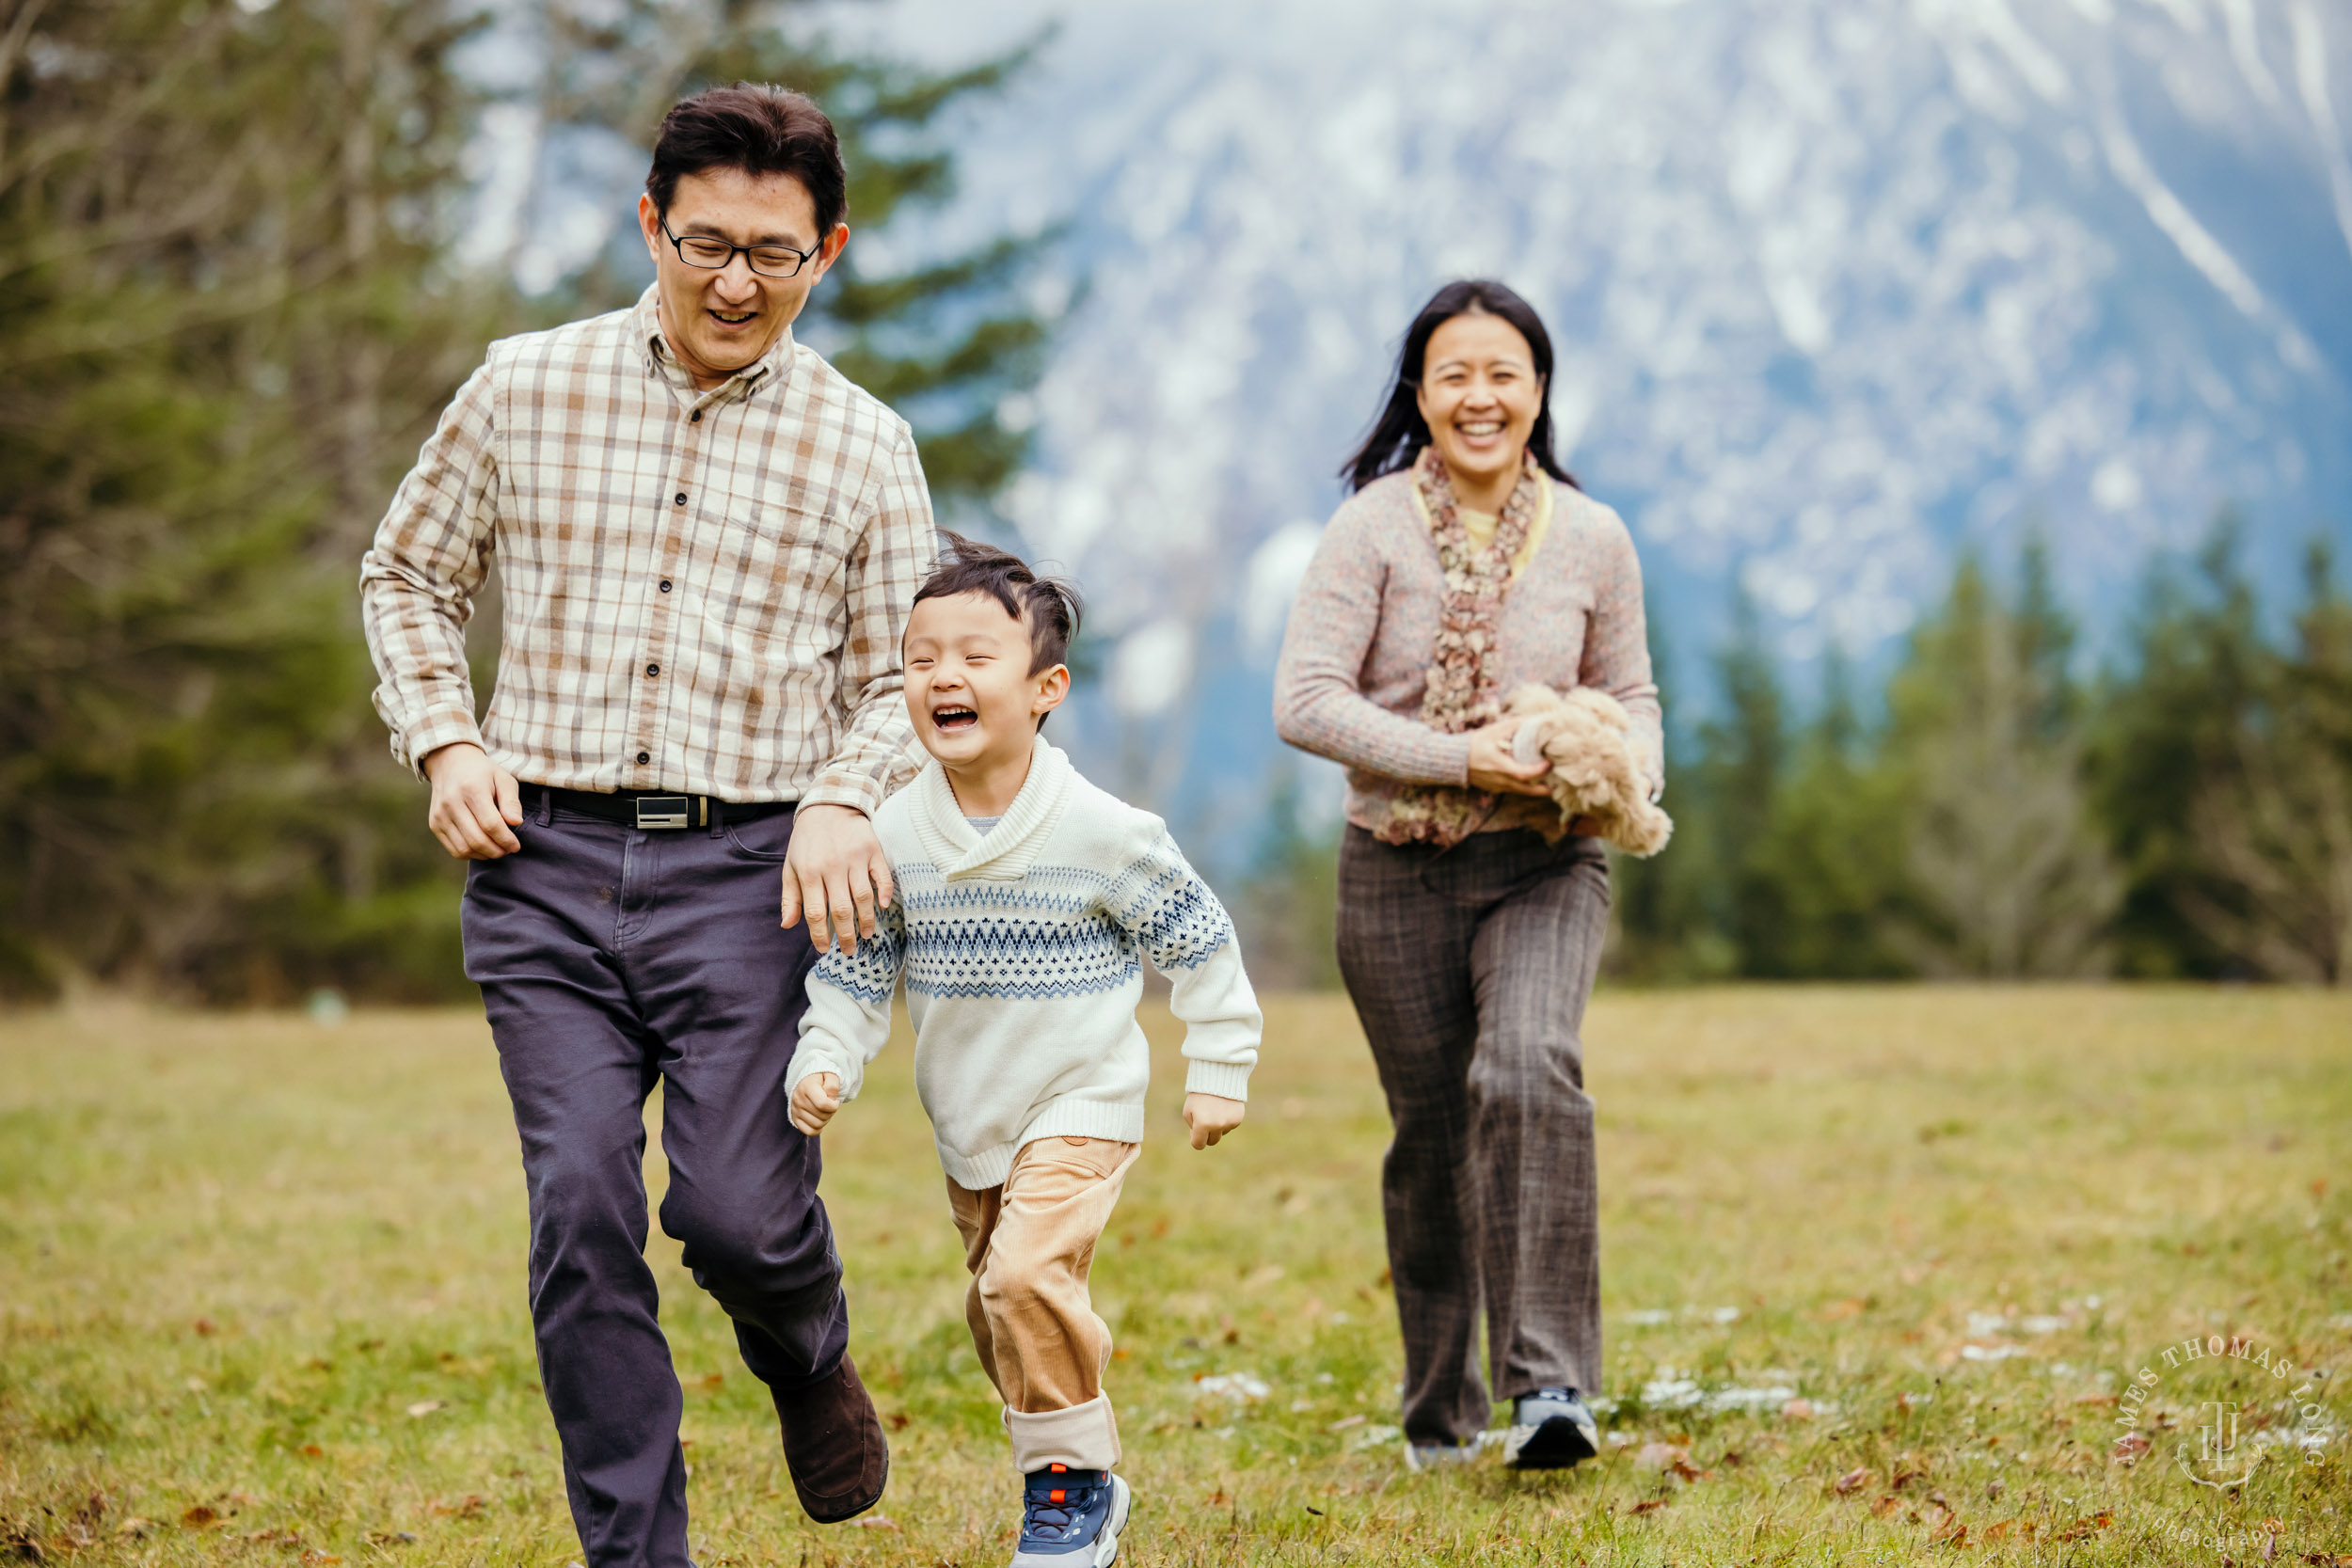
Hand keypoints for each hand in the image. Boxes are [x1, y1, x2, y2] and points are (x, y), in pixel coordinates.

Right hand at [422, 742, 523, 858]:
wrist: (450, 763)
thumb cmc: (483, 773)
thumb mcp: (503, 779)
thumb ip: (511, 801)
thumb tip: (516, 822)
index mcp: (471, 789)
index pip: (490, 824)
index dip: (506, 840)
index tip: (516, 846)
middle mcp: (452, 803)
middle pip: (477, 839)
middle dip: (497, 850)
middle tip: (508, 850)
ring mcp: (440, 815)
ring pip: (464, 848)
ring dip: (484, 854)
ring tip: (497, 849)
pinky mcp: (434, 824)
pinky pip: (454, 849)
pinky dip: (471, 854)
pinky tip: (482, 848)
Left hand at [781, 803, 893, 954]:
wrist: (829, 805)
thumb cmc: (807, 841)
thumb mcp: (791, 866)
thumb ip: (791, 897)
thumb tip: (787, 925)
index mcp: (809, 872)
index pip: (815, 912)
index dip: (819, 935)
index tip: (824, 949)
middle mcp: (832, 866)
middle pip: (842, 909)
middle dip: (846, 936)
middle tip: (849, 951)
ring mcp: (854, 858)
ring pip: (863, 897)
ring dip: (867, 920)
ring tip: (867, 935)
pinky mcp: (872, 850)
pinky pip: (882, 876)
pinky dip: (884, 892)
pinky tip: (882, 907)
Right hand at [789, 1072, 841, 1135]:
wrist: (808, 1079)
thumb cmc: (822, 1078)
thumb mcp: (830, 1075)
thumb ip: (833, 1085)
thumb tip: (831, 1099)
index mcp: (806, 1087)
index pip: (823, 1104)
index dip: (834, 1105)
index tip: (835, 1100)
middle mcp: (798, 1099)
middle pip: (822, 1116)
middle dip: (831, 1112)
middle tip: (830, 1104)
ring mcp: (795, 1110)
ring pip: (817, 1125)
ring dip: (826, 1119)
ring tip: (824, 1110)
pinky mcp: (794, 1118)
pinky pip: (809, 1131)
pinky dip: (818, 1128)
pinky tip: (820, 1119)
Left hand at [1183, 1092, 1245, 1149]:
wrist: (1217, 1078)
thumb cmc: (1199, 1095)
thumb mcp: (1189, 1111)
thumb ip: (1193, 1128)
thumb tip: (1202, 1139)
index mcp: (1202, 1124)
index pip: (1198, 1144)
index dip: (1195, 1140)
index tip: (1194, 1132)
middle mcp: (1217, 1125)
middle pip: (1212, 1141)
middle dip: (1207, 1135)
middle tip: (1204, 1120)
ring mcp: (1229, 1123)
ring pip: (1222, 1133)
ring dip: (1217, 1126)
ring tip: (1214, 1109)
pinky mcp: (1238, 1119)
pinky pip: (1230, 1126)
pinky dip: (1226, 1120)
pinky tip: (1223, 1107)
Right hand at [1465, 717, 1552, 796]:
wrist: (1454, 759)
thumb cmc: (1474, 744)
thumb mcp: (1492, 731)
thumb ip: (1512, 725)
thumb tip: (1531, 719)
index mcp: (1500, 766)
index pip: (1523, 773)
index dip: (1538, 770)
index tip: (1549, 763)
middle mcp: (1500, 780)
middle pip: (1525, 790)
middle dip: (1541, 790)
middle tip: (1554, 787)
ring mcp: (1496, 786)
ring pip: (1519, 792)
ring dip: (1533, 790)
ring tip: (1546, 786)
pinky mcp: (1493, 788)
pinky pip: (1511, 790)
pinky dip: (1522, 788)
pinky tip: (1528, 783)